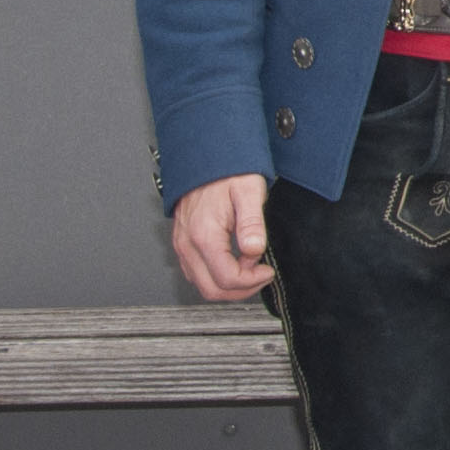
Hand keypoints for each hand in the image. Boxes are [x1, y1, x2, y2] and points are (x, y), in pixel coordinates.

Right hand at [171, 173, 275, 299]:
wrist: (204, 158)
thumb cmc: (226, 172)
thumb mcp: (248, 191)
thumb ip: (252, 224)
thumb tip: (255, 250)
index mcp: (204, 235)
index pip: (227, 278)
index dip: (252, 281)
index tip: (267, 270)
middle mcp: (188, 244)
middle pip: (211, 290)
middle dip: (241, 290)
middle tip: (260, 276)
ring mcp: (182, 245)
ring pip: (202, 285)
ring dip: (228, 285)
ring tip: (250, 268)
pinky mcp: (182, 244)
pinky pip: (196, 273)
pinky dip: (215, 276)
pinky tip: (234, 263)